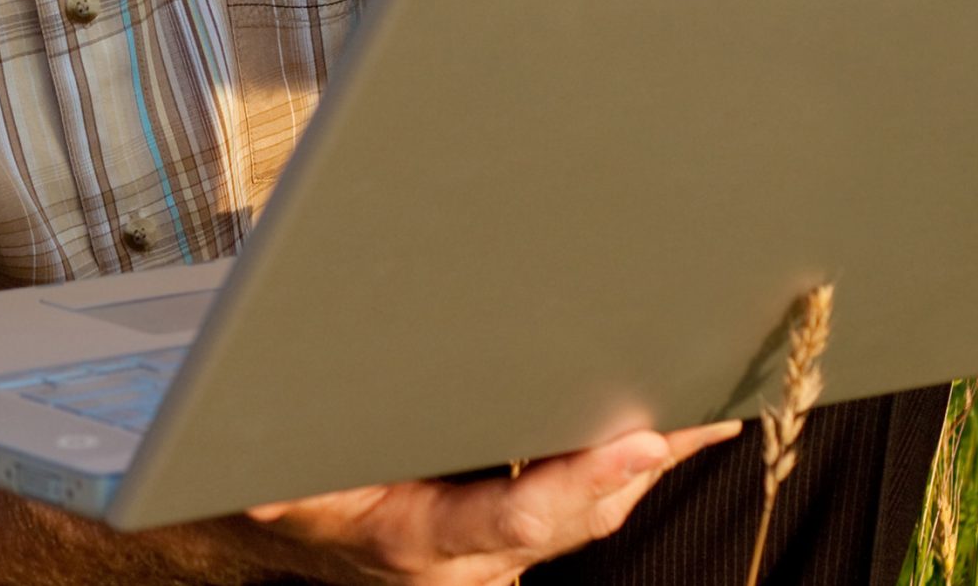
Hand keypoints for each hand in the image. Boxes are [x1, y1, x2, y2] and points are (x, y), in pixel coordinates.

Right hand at [240, 420, 740, 584]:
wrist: (266, 521)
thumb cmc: (274, 488)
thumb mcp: (269, 483)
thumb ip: (279, 491)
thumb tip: (267, 492)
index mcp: (415, 542)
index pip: (515, 518)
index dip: (582, 484)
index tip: (640, 443)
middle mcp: (467, 566)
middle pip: (575, 519)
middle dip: (643, 468)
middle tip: (708, 413)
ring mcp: (492, 562)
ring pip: (588, 518)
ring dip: (647, 468)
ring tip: (711, 411)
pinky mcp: (505, 546)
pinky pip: (578, 513)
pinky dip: (621, 471)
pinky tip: (663, 429)